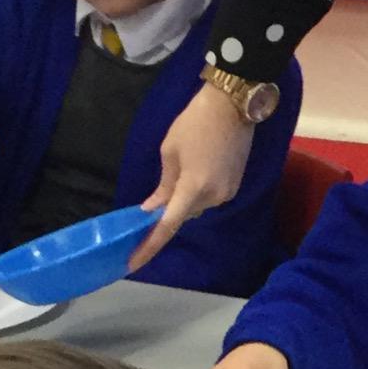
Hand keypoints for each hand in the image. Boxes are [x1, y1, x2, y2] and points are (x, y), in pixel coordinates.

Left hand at [134, 82, 255, 270]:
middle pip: (183, 216)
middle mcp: (212, 197)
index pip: (168, 226)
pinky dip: (197, 192)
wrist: (232, 105)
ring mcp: (227, 193)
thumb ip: (163, 186)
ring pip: (196, 207)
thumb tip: (154, 209)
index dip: (149, 246)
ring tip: (182, 171)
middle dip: (168, 212)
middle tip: (152, 203)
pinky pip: (209, 198)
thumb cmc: (194, 123)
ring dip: (184, 199)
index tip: (132, 263)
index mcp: (192, 188)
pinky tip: (196, 170)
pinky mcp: (234, 186)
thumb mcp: (170, 151)